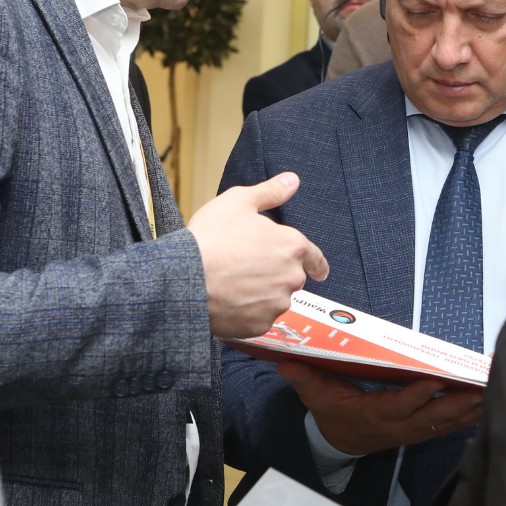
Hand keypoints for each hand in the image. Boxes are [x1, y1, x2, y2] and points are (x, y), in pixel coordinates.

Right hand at [189, 173, 328, 338]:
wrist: (186, 278)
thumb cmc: (211, 238)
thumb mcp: (238, 201)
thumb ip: (271, 191)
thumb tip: (292, 180)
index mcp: (292, 247)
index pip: (315, 258)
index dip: (316, 262)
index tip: (320, 270)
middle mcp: (291, 278)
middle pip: (292, 277)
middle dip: (276, 273)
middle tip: (248, 266)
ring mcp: (276, 304)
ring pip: (275, 298)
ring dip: (263, 293)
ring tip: (234, 283)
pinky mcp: (260, 325)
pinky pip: (259, 317)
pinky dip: (248, 311)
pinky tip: (230, 300)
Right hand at [279, 360, 482, 455]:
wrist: (340, 444)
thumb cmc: (332, 413)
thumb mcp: (315, 397)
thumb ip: (305, 379)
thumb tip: (287, 362)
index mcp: (374, 415)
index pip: (397, 406)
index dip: (415, 397)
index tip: (431, 382)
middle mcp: (399, 426)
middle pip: (432, 417)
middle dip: (458, 403)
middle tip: (481, 387)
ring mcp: (415, 431)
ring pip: (448, 422)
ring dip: (472, 409)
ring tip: (494, 389)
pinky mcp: (424, 431)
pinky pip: (452, 425)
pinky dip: (472, 414)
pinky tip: (491, 400)